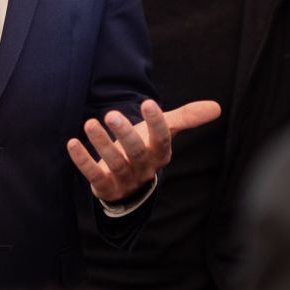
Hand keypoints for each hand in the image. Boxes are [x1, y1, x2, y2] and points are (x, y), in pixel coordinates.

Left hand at [67, 98, 220, 202]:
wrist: (128, 183)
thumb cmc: (145, 149)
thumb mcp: (165, 132)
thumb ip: (186, 118)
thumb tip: (217, 107)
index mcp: (160, 154)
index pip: (162, 140)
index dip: (157, 123)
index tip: (149, 103)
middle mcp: (144, 168)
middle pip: (136, 153)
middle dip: (125, 134)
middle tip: (111, 114)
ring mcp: (124, 179)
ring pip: (114, 163)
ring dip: (102, 144)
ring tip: (89, 122)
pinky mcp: (105, 187)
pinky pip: (93, 175)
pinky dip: (82, 161)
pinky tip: (71, 143)